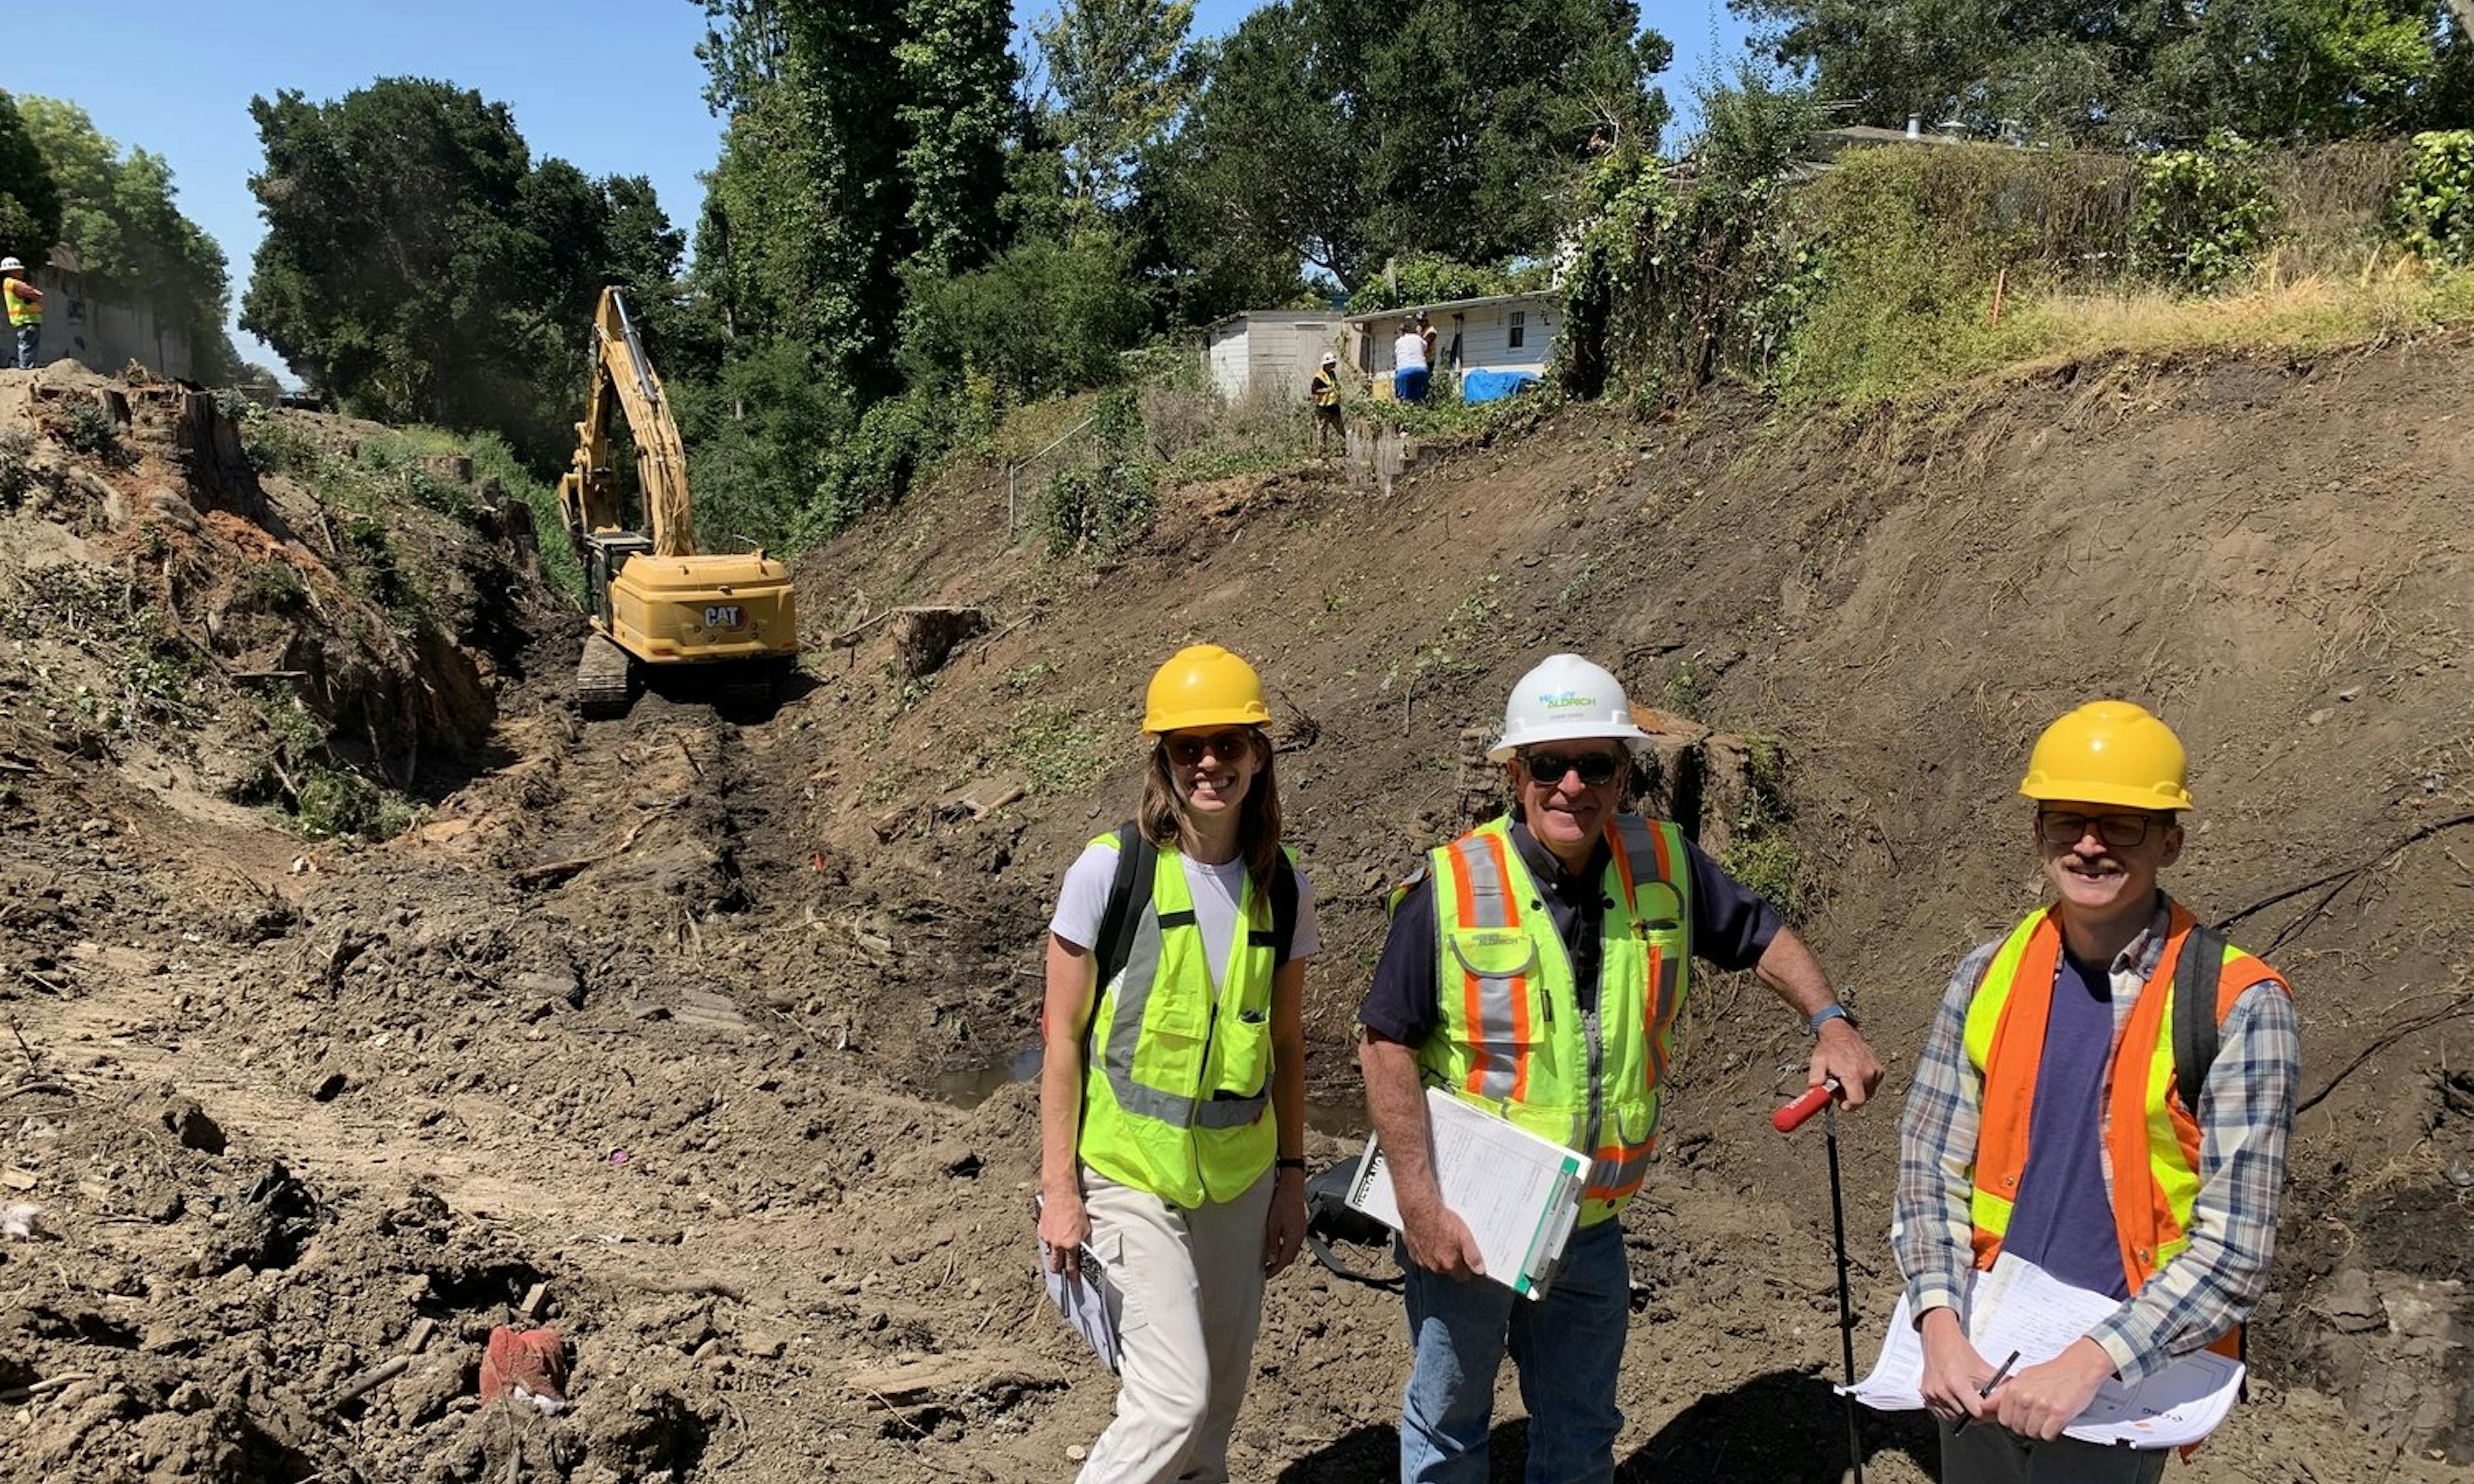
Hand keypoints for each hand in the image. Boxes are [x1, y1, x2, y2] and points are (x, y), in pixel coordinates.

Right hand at [1038, 1190, 1089, 1278]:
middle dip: (1058, 1270)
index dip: (1073, 1275)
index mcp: (1071, 1244)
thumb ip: (1081, 1243)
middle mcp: (1058, 1244)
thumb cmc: (1075, 1209)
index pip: (1071, 1266)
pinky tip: (1054, 1233)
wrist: (1060, 1195)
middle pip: (1055, 1266)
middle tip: (1062, 1271)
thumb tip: (1079, 1252)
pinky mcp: (1041, 1231)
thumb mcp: (1085, 1228)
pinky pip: (1045, 1242)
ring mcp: (1048, 1239)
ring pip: (1049, 1253)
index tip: (1074, 1279)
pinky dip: (1050, 1240)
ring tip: (1059, 1246)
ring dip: (1054, 1253)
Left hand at [1263, 1171, 1306, 1277]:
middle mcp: (1300, 1237)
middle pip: (1290, 1257)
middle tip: (1267, 1270)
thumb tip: (1272, 1260)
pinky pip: (1294, 1243)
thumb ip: (1272, 1244)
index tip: (1266, 1275)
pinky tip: (1279, 1246)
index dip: (1275, 1270)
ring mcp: (1302, 1231)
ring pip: (1293, 1250)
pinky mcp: (1301, 1225)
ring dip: (1283, 1257)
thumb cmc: (1281, 1203)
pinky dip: (1286, 1249)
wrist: (1292, 1187)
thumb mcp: (1272, 1226)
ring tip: (1271, 1260)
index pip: (1284, 1261)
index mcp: (1293, 1239)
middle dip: (1279, 1266)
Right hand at [1398, 1196, 1485, 1280]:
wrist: (1420, 1210)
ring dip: (1438, 1256)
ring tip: (1442, 1239)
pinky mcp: (1413, 1252)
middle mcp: (1435, 1265)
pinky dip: (1426, 1250)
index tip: (1468, 1260)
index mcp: (1449, 1263)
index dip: (1467, 1268)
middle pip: (1448, 1270)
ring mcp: (1423, 1260)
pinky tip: (1430, 1238)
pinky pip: (1422, 1256)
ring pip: (1434, 1263)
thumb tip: (1479, 1269)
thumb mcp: (1465, 1235)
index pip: (1462, 1276)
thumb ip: (1473, 1255)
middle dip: (1452, 1260)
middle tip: (1454, 1244)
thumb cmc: (1440, 1220)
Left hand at [1810, 1020, 1884, 1106]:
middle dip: (1849, 1097)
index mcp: (1853, 1074)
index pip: (1857, 1101)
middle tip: (1839, 1086)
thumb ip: (1815, 1077)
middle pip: (1862, 1099)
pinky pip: (1872, 1085)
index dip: (1849, 1106)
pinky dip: (1863, 1084)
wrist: (1842, 1033)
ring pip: (1868, 1093)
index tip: (1842, 1104)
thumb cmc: (1829, 1048)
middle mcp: (1867, 1073)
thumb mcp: (1817, 1062)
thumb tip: (1814, 1088)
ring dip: (1856, 1090)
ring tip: (1845, 1078)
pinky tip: (1854, 1074)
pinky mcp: (1879, 1070)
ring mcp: (1875, 1071)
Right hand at [1917, 1307, 1995, 1424]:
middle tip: (1981, 1406)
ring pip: (1952, 1416)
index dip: (1985, 1412)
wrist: (1939, 1339)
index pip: (1975, 1412)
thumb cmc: (1959, 1351)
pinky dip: (1949, 1409)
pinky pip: (1941, 1412)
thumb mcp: (1982, 1367)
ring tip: (1968, 1400)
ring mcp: (1932, 1394)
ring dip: (1961, 1412)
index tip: (1990, 1410)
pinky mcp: (1926, 1395)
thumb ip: (1998, 1384)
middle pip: (1964, 1415)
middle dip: (1974, 1413)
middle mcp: (1942, 1390)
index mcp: (1957, 1383)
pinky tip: (1955, 1399)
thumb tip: (2014, 1395)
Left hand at [1992, 1338, 2114, 1440]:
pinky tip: (2055, 1420)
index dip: (2012, 1420)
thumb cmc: (2052, 1373)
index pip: (2002, 1417)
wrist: (2078, 1367)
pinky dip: (2052, 1432)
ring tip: (2047, 1417)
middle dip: (2026, 1425)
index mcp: (2014, 1388)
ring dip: (2040, 1429)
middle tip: (2037, 1416)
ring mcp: (2042, 1406)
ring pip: (2032, 1432)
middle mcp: (2025, 1397)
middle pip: (2017, 1427)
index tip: (2018, 1417)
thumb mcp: (2023, 1377)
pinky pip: (2047, 1435)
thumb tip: (1985, 1405)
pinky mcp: (2058, 1414)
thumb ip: (2004, 1392)